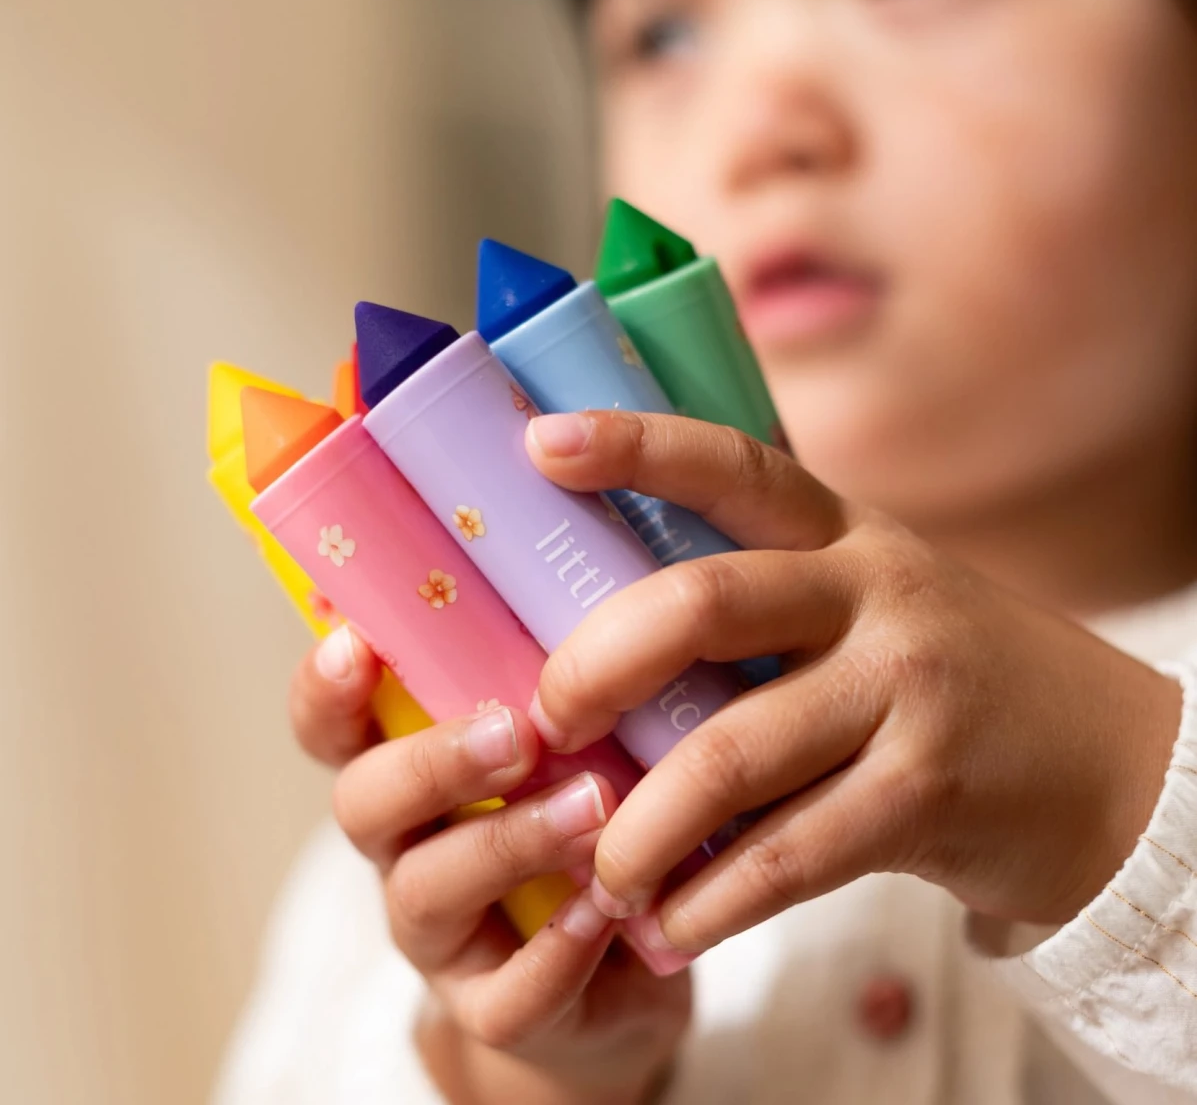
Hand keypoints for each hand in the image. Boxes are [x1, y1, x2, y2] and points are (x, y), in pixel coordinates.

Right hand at [287, 635, 690, 1101]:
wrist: (619, 968)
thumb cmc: (585, 817)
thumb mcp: (564, 737)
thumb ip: (549, 673)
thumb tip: (568, 563)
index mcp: (411, 768)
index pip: (333, 724)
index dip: (326, 687)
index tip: (355, 641)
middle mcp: (406, 848)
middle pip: (363, 803)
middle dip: (431, 762)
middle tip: (514, 733)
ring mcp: (441, 936)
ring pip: (426, 890)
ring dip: (507, 840)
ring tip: (592, 807)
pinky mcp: (494, 1008)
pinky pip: (508, 994)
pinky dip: (557, 948)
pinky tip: (606, 906)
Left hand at [525, 411, 1182, 953]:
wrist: (1111, 764)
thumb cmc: (946, 675)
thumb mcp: (870, 601)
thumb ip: (765, 608)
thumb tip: (598, 658)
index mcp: (843, 534)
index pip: (731, 464)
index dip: (635, 446)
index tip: (543, 443)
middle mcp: (873, 594)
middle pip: (702, 605)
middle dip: (595, 668)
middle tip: (546, 725)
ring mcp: (905, 690)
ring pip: (729, 754)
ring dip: (639, 829)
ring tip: (597, 874)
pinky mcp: (928, 793)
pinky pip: (787, 855)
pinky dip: (710, 901)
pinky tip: (669, 927)